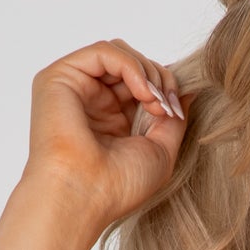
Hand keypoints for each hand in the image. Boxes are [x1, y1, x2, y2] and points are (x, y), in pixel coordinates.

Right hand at [21, 37, 188, 233]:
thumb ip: (173, 117)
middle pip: (131, 64)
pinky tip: (143, 93)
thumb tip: (188, 90)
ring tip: (156, 103)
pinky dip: (131, 66)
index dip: (164, 88)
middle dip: (159, 78)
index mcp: (110, 119)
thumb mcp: (160, 150)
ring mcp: (74, 87)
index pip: (140, 83)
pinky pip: (104, 51)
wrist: (84, 198)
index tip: (177, 111)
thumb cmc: (118, 187)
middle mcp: (90, 101)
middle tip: (168, 107)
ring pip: (118, 53)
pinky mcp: (60, 77)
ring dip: (147, 72)